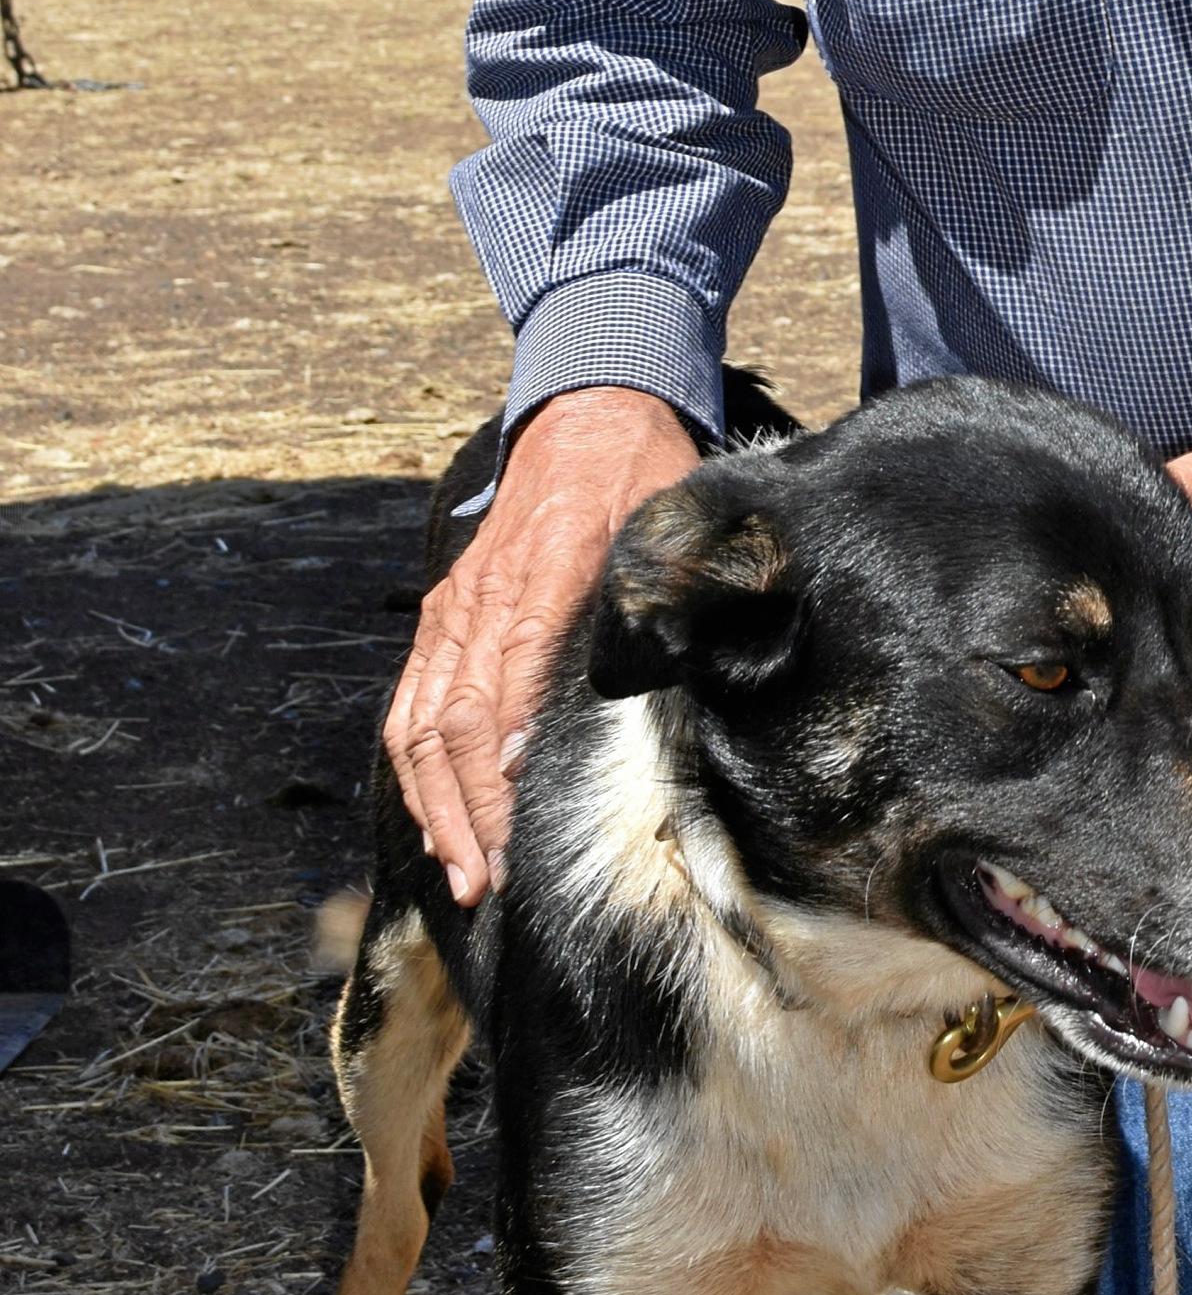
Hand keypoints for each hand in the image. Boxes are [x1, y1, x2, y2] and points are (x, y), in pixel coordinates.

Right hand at [384, 385, 697, 904]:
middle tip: (491, 883)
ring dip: (436, 804)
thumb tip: (680, 664)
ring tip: (463, 875)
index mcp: (548, 566)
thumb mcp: (676, 512)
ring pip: (419, 720)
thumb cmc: (643, 471)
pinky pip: (409, 700)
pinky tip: (437, 821)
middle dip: (468, 809)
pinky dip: (414, 769)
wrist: (586, 411)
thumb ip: (678, 582)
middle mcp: (486, 593)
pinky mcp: (443, 614)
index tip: (518, 822)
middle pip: (454, 716)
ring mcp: (455, 605)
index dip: (508, 753)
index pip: (512, 672)